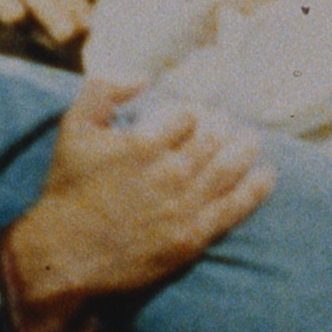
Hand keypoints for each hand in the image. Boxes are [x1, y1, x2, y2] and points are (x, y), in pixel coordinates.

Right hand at [0, 78, 271, 331]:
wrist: (65, 255)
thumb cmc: (68, 189)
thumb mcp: (73, 128)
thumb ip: (103, 89)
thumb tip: (144, 77)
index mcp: (143, 143)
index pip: (187, 114)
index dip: (192, 111)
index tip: (194, 114)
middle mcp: (169, 172)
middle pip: (213, 137)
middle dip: (223, 126)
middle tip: (227, 124)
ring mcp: (184, 206)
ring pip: (229, 167)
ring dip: (244, 149)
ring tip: (250, 141)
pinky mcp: (193, 236)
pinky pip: (234, 207)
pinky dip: (255, 188)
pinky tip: (266, 175)